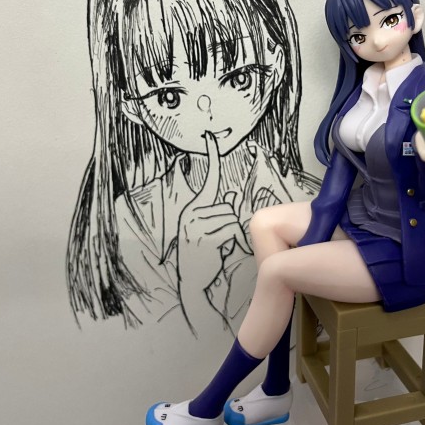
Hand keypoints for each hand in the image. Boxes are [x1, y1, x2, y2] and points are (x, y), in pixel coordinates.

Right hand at [177, 132, 251, 330]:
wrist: (191, 286)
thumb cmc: (204, 259)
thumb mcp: (210, 232)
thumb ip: (220, 213)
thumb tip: (234, 196)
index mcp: (194, 208)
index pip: (208, 179)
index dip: (211, 156)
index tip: (211, 137)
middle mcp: (191, 212)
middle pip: (229, 207)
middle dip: (231, 224)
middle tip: (221, 242)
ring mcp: (194, 223)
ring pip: (231, 219)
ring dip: (232, 236)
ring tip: (220, 249)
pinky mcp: (201, 235)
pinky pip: (230, 231)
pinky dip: (231, 243)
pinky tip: (220, 254)